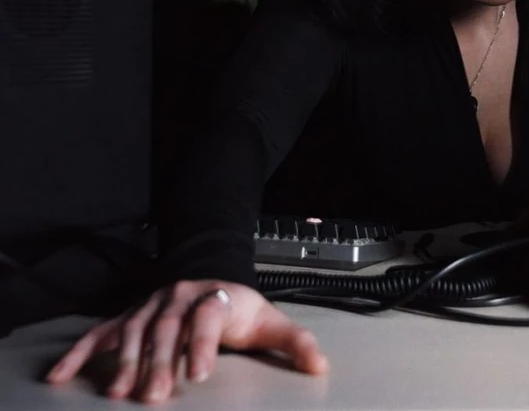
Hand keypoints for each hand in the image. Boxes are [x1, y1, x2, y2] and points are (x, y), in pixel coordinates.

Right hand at [45, 280, 327, 403]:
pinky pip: (101, 333)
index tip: (200, 374)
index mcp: (216, 296)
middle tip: (154, 397)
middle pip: (167, 329)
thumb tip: (320, 365)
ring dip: (126, 363)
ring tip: (118, 394)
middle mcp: (179, 298)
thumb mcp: (269, 322)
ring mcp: (151, 307)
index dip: (202, 344)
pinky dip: (80, 353)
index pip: (208, 316)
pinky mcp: (129, 317)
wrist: (212, 276)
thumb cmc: (240, 309)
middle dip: (160, 363)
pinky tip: (62, 374)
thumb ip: (294, 342)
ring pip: (135, 332)